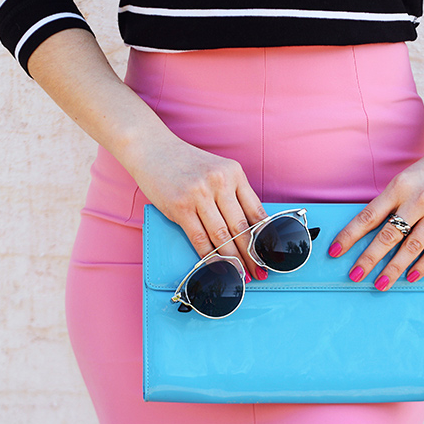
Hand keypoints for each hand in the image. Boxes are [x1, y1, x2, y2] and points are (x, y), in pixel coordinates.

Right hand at [125, 133, 268, 280]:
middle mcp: (220, 182)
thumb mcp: (217, 170)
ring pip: (222, 236)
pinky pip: (199, 239)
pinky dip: (210, 257)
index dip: (265, 237)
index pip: (256, 211)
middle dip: (252, 255)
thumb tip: (249, 229)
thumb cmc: (186, 163)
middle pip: (242, 227)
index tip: (271, 255)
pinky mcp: (180, 207)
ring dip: (234, 261)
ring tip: (242, 276)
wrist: (152, 148)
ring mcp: (199, 194)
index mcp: (235, 173)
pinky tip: (218, 268)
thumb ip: (233, 194)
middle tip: (260, 272)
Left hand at [328, 123, 423, 290]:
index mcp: (400, 186)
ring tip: (380, 284)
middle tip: (355, 275)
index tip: (335, 251)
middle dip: (369, 258)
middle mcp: (419, 199)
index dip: (350, 235)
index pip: (369, 215)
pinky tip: (410, 277)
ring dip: (394, 269)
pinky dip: (423, 266)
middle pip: (388, 235)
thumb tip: (368, 233)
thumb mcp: (405, 179)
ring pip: (412, 247)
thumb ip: (391, 203)